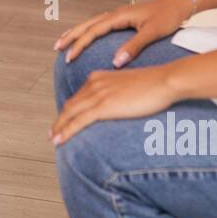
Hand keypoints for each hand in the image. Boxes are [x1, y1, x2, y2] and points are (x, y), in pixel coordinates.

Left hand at [50, 65, 178, 145]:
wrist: (164, 81)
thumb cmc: (153, 85)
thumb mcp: (129, 86)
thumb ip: (116, 93)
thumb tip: (115, 106)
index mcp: (98, 77)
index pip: (77, 97)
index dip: (68, 111)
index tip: (63, 122)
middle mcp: (94, 83)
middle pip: (70, 105)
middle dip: (60, 120)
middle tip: (53, 133)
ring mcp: (98, 94)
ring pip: (70, 113)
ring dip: (59, 128)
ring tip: (53, 139)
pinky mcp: (104, 106)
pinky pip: (78, 121)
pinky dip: (66, 131)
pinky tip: (59, 140)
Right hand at [53, 0, 195, 66]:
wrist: (182, 2)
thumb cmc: (169, 16)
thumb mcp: (152, 33)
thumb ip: (133, 47)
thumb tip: (115, 63)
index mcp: (119, 16)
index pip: (93, 31)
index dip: (79, 44)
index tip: (68, 57)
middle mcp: (116, 13)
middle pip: (87, 24)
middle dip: (71, 36)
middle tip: (56, 48)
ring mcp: (121, 14)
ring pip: (92, 22)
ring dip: (78, 31)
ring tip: (65, 41)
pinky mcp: (126, 17)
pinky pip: (101, 23)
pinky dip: (90, 30)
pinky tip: (90, 36)